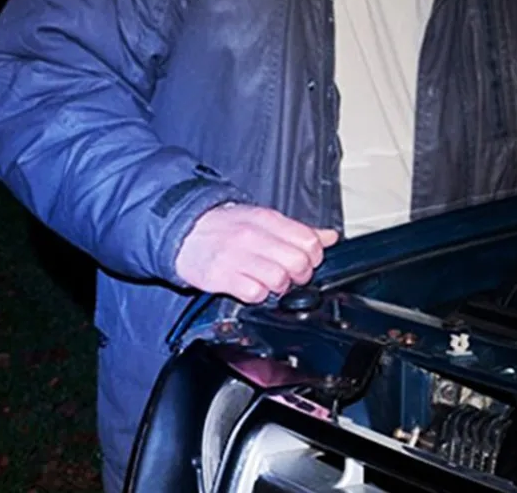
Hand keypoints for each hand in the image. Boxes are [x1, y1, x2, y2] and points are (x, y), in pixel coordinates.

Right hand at [175, 203, 338, 303]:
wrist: (186, 231)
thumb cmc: (228, 227)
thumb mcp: (265, 220)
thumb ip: (299, 230)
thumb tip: (330, 237)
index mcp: (269, 219)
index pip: (309, 240)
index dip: (314, 256)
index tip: (307, 261)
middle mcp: (254, 236)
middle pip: (298, 262)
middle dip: (300, 275)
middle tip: (291, 276)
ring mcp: (237, 256)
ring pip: (279, 280)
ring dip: (280, 287)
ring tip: (270, 283)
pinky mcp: (220, 277)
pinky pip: (253, 294)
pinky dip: (257, 296)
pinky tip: (252, 288)